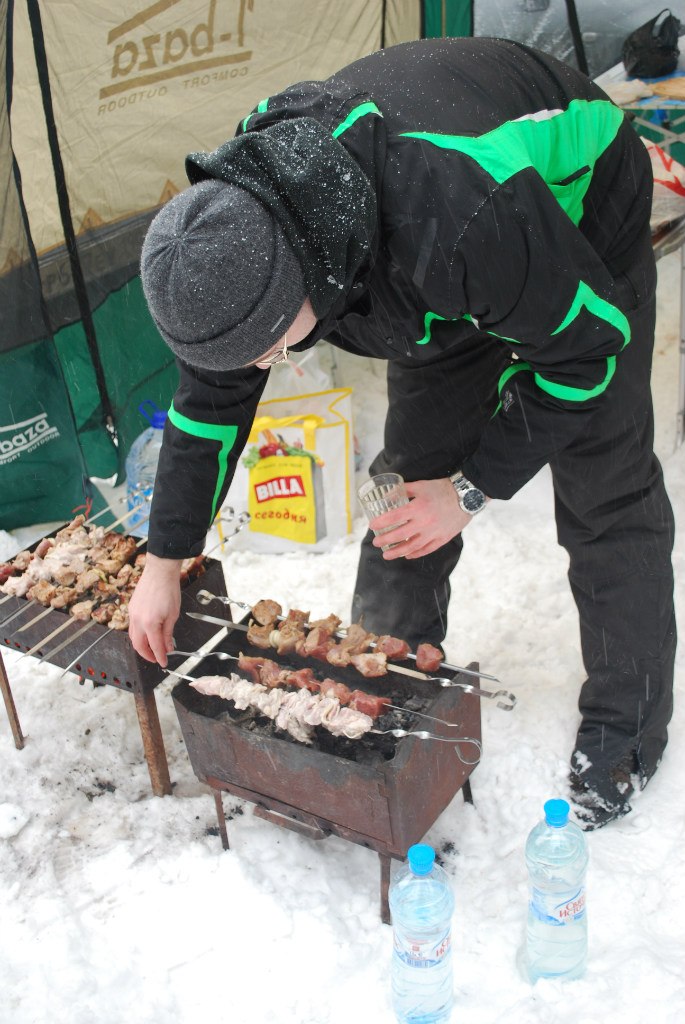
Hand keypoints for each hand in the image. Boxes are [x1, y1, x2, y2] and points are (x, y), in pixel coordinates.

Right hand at [128, 553, 182, 665]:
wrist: (160, 571)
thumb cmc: (169, 590)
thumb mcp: (173, 615)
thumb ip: (168, 633)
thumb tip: (168, 647)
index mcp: (150, 623)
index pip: (155, 646)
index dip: (160, 657)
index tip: (164, 662)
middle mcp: (137, 620)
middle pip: (138, 645)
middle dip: (147, 655)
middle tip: (156, 658)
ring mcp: (132, 614)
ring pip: (132, 636)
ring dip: (141, 645)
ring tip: (151, 649)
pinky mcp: (131, 608)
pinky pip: (131, 626)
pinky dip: (138, 634)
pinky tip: (146, 634)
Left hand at [369, 478, 484, 559]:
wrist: (466, 497)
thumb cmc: (442, 489)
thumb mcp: (421, 486)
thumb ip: (403, 490)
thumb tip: (387, 495)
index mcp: (417, 508)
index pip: (394, 518)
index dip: (381, 523)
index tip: (372, 526)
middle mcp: (424, 522)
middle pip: (400, 535)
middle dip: (385, 540)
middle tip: (376, 543)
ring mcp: (433, 532)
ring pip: (412, 546)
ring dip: (397, 552)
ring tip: (386, 555)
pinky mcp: (442, 538)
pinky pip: (426, 549)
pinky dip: (415, 554)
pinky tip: (407, 556)